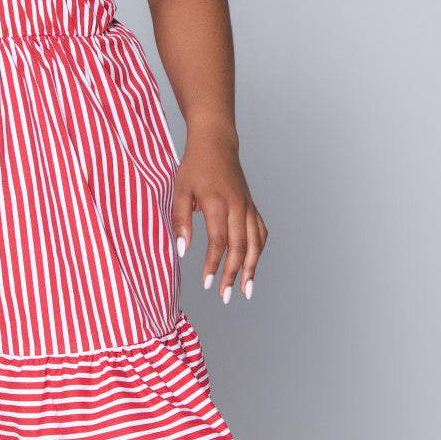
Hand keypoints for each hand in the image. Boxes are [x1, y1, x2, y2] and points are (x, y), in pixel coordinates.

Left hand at [171, 128, 266, 302]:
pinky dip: (258, 250)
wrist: (216, 143)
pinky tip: (252, 265)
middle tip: (225, 295)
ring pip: (255, 242)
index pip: (219, 241)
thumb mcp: (180, 190)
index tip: (207, 283)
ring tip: (246, 290)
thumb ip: (180, 220)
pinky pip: (260, 232)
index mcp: (217, 202)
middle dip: (233, 274)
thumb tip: (182, 251)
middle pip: (240, 247)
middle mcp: (237, 206)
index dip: (214, 264)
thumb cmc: (195, 167)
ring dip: (251, 268)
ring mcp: (248, 206)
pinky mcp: (251, 205)